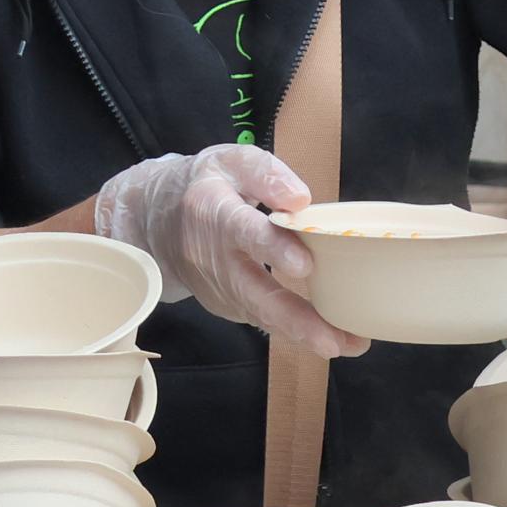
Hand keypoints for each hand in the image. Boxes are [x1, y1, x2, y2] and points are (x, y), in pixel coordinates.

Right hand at [92, 145, 362, 356]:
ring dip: (305, 334)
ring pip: (262, 316)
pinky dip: (296, 331)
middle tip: (335, 339)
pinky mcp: (226, 305)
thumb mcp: (230, 162)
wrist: (157, 221)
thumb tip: (301, 200)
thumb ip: (266, 174)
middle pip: (255, 294)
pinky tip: (332, 336)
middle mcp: (215, 259)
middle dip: (296, 320)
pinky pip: (263, 319)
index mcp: (215, 213)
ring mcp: (219, 288)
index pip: (244, 232)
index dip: (273, 249)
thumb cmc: (205, 186)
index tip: (305, 266)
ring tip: (349, 344)